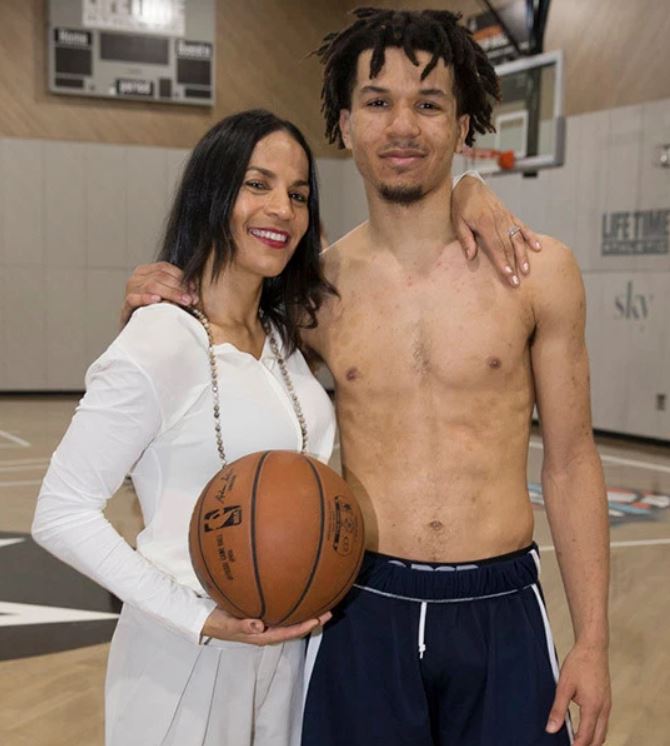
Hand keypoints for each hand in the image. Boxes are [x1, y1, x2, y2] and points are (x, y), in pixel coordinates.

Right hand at [120, 262, 194, 326]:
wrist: (139, 329)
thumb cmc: (155, 310)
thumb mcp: (167, 295)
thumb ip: (178, 288)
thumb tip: (193, 290)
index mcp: (145, 271)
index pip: (164, 268)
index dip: (181, 276)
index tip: (193, 289)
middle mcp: (136, 278)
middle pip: (160, 276)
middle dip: (179, 287)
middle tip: (191, 299)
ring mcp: (130, 291)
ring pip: (151, 285)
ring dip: (171, 293)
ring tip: (184, 302)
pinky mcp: (126, 305)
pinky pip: (134, 299)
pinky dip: (146, 298)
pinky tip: (157, 300)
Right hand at [201, 606, 331, 645]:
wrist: (206, 619)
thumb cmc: (217, 623)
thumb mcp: (227, 623)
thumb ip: (242, 624)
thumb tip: (258, 625)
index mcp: (263, 635)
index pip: (289, 632)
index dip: (305, 627)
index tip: (319, 618)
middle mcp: (268, 629)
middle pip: (295, 625)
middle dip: (312, 618)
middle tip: (329, 609)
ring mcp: (265, 622)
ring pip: (290, 617)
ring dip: (305, 610)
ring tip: (320, 599)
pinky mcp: (261, 614)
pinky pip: (281, 608)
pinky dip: (291, 601)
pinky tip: (296, 588)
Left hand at [451, 174, 541, 286]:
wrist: (470, 185)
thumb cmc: (461, 205)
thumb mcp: (458, 222)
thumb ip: (465, 239)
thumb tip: (470, 257)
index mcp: (485, 224)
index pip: (496, 246)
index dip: (502, 262)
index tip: (507, 274)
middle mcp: (499, 221)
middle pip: (508, 246)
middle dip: (513, 264)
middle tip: (516, 281)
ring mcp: (506, 217)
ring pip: (518, 238)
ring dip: (523, 255)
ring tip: (526, 270)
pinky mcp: (510, 215)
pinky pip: (522, 227)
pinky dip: (531, 237)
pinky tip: (537, 248)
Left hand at [546, 643, 610, 744]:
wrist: (593, 648)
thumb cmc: (578, 664)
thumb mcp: (564, 686)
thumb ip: (558, 709)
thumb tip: (551, 728)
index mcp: (593, 707)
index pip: (586, 737)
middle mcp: (604, 709)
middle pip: (598, 739)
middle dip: (586, 745)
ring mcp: (607, 705)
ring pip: (602, 731)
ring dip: (591, 739)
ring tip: (577, 741)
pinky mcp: (607, 700)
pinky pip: (603, 722)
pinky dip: (595, 730)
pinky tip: (584, 727)